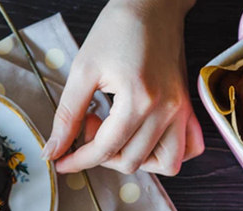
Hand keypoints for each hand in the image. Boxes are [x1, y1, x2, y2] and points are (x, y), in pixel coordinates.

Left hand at [42, 0, 203, 175]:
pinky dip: (168, 154)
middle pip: (131, 161)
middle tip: (89, 123)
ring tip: (117, 135)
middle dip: (101, 154)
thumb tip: (54, 150)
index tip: (61, 161)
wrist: (152, 5)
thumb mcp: (83, 69)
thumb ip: (67, 115)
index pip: (106, 150)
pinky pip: (188, 148)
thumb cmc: (118, 29)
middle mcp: (166, 111)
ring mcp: (181, 111)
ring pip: (164, 164)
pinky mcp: (187, 108)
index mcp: (139, 100)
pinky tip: (146, 140)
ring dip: (134, 159)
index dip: (78, 161)